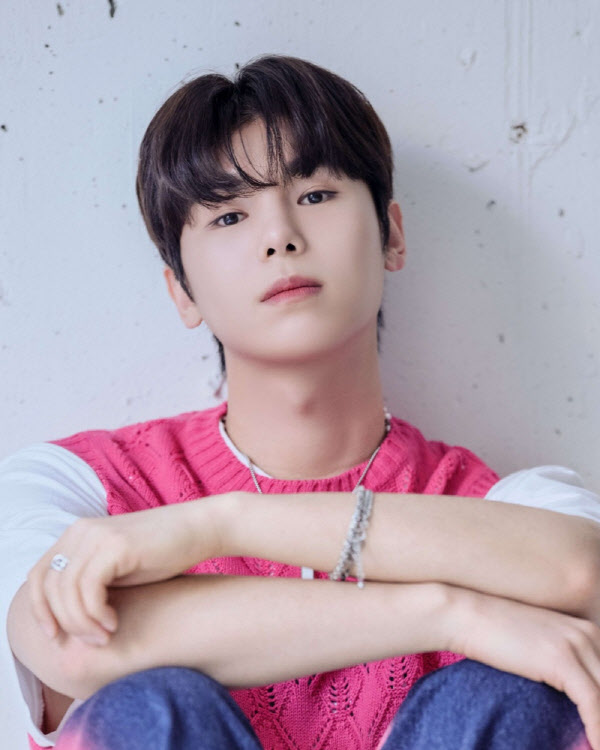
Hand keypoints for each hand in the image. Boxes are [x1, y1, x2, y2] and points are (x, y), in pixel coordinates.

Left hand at [26, 496, 226, 646]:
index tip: (56, 637)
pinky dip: (96, 614)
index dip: (39, 610)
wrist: (200, 529)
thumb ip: (89, 583)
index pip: (37, 576)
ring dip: (82, 623)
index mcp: (76, 535)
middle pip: (47, 587)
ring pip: (66, 592)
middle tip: (91, 642)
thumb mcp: (118, 569)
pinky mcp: (116, 545)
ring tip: (105, 636)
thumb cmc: (163, 554)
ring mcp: (97, 536)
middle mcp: (80, 531)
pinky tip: (114, 623)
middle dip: (64, 623)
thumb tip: (63, 622)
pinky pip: (88, 589)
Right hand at [449, 587, 599, 748]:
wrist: (464, 613)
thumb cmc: (495, 632)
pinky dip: (596, 731)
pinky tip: (594, 746)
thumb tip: (578, 696)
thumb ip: (564, 661)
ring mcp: (576, 644)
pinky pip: (594, 704)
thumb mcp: (539, 643)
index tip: (597, 728)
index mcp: (588, 631)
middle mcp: (589, 634)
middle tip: (598, 739)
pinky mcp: (561, 660)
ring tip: (597, 747)